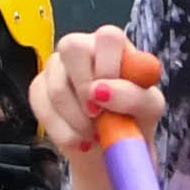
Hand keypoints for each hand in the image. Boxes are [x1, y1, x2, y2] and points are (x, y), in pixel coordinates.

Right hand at [27, 24, 167, 155]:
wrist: (111, 152)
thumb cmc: (133, 122)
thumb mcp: (149, 111)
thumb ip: (134, 97)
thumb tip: (101, 91)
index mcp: (115, 47)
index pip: (108, 37)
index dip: (107, 67)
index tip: (110, 96)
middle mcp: (85, 49)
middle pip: (71, 46)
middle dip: (83, 88)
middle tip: (97, 114)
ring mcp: (59, 67)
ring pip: (56, 86)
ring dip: (77, 119)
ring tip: (94, 132)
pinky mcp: (39, 89)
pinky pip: (42, 106)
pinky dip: (63, 132)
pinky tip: (79, 138)